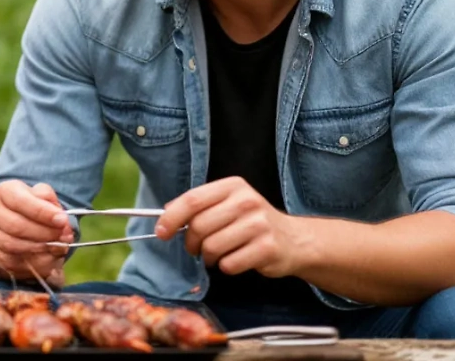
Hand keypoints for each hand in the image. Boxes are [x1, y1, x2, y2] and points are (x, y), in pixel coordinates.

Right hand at [0, 181, 72, 286]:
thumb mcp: (43, 197)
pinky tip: (48, 258)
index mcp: (5, 191)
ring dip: (41, 249)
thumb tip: (61, 220)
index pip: (20, 201)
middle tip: (65, 237)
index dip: (42, 212)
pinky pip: (12, 263)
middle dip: (45, 233)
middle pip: (16, 226)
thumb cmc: (33, 208)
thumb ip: (52, 203)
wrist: (13, 225)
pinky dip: (33, 263)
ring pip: (14, 246)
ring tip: (59, 247)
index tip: (62, 220)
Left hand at [155, 176, 304, 277]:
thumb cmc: (251, 222)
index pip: (192, 200)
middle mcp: (247, 201)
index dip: (171, 218)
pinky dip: (226, 267)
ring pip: (212, 247)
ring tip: (218, 255)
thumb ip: (199, 206)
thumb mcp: (227, 204)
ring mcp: (259, 225)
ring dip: (208, 257)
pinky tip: (237, 259)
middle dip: (191, 243)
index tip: (161, 232)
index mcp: (233, 186)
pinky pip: (229, 264)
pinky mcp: (267, 248)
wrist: (293, 240)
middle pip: (199, 226)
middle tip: (196, 248)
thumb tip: (165, 213)